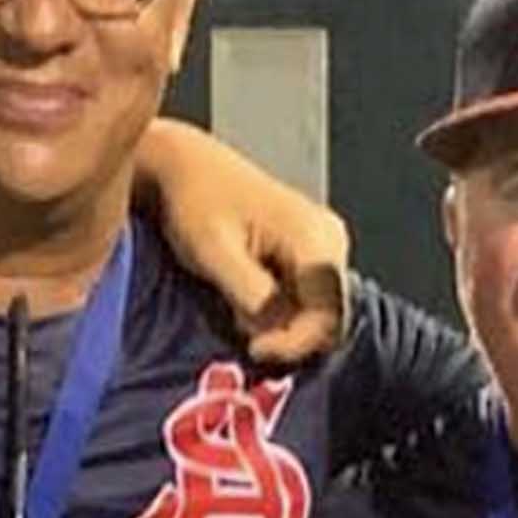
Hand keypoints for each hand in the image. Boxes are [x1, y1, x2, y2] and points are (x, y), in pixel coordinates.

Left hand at [143, 128, 350, 361]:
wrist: (186, 169)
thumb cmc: (195, 203)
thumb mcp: (215, 253)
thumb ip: (252, 296)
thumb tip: (274, 334)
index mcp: (315, 238)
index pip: (327, 316)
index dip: (293, 343)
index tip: (253, 349)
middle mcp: (331, 241)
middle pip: (329, 318)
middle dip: (288, 336)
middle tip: (245, 338)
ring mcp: (325, 246)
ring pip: (318, 312)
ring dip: (282, 326)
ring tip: (240, 315)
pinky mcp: (311, 253)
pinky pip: (307, 299)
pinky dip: (280, 313)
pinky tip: (247, 305)